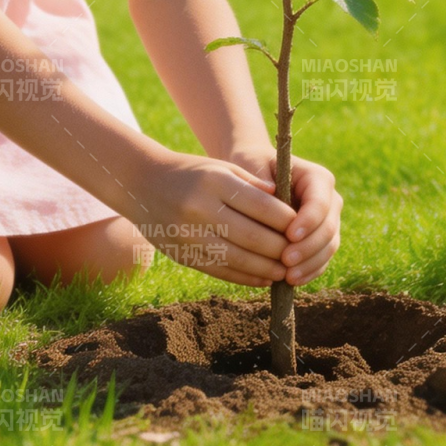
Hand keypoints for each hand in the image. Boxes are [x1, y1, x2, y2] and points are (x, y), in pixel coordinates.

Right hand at [138, 154, 299, 287]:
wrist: (142, 185)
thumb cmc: (191, 173)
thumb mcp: (221, 168)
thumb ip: (253, 185)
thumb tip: (287, 205)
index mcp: (213, 182)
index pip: (260, 205)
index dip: (285, 220)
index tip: (302, 226)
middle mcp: (200, 209)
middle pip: (252, 236)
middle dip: (281, 248)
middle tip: (299, 253)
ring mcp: (189, 236)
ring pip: (239, 259)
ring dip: (267, 268)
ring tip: (286, 270)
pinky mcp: (184, 256)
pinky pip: (222, 272)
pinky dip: (246, 277)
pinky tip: (263, 277)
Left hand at [224, 146, 342, 286]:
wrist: (254, 178)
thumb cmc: (252, 166)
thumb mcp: (252, 165)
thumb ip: (261, 179)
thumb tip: (271, 193)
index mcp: (317, 178)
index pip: (320, 201)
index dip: (309, 220)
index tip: (290, 235)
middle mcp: (329, 201)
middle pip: (328, 228)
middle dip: (309, 247)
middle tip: (286, 261)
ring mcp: (327, 223)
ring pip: (328, 247)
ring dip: (309, 264)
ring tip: (287, 276)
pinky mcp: (320, 242)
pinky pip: (321, 260)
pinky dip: (308, 272)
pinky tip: (290, 281)